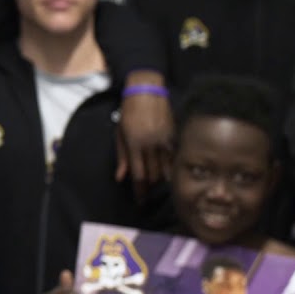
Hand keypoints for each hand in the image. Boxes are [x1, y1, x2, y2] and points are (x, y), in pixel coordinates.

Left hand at [115, 71, 173, 199]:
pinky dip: (172, 166)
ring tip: (157, 184)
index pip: (138, 175)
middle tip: (147, 191)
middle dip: (149, 186)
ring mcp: (164, 139)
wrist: (146, 92)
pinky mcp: (174, 134)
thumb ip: (121, 157)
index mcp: (135, 144)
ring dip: (161, 178)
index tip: (140, 201)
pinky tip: (170, 172)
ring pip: (166, 168)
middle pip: (153, 174)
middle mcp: (150, 144)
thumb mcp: (119, 134)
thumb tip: (120, 178)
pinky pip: (175, 156)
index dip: (140, 191)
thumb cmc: (129, 113)